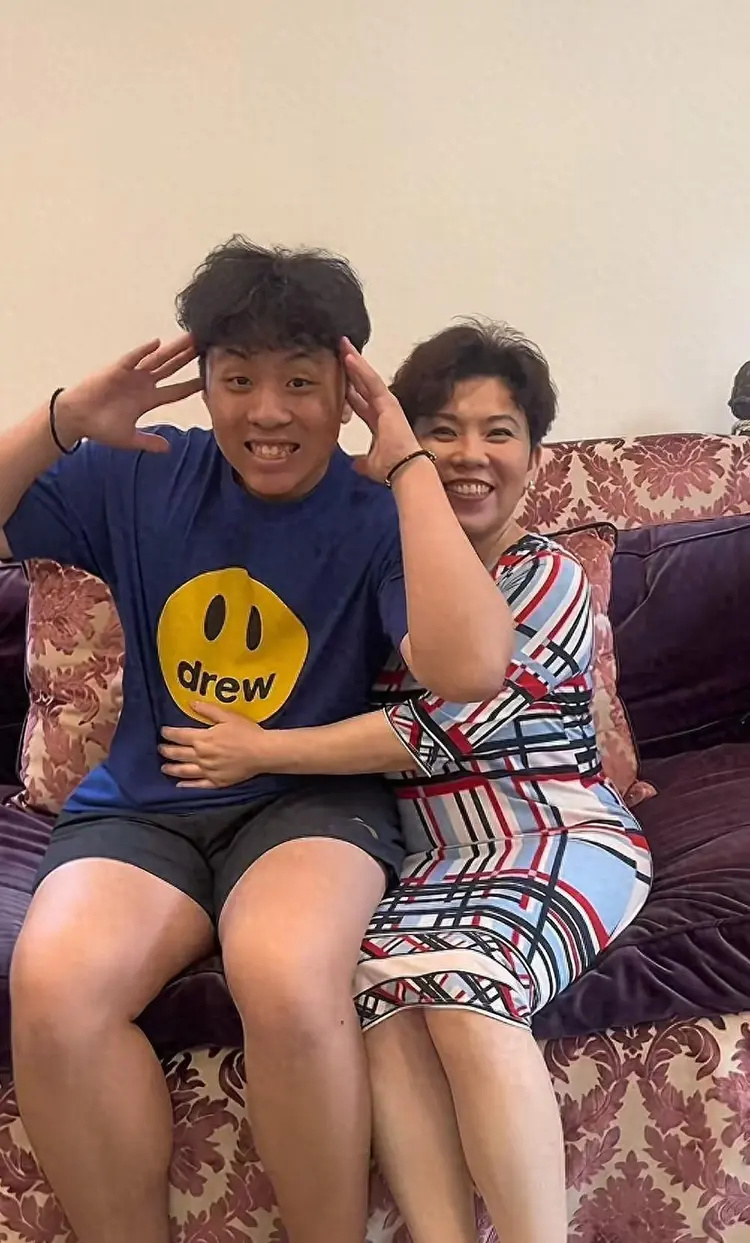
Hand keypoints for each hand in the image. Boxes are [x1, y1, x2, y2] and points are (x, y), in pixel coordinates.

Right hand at [54, 334, 201, 452]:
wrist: (76, 420)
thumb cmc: (100, 428)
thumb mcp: (130, 438)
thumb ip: (149, 442)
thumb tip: (167, 448)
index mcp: (147, 399)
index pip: (175, 391)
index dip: (192, 386)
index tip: (208, 380)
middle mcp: (142, 384)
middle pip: (170, 369)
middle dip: (187, 359)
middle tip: (205, 347)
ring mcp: (130, 375)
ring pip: (156, 359)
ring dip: (172, 350)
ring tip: (189, 339)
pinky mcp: (115, 370)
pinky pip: (131, 358)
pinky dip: (142, 351)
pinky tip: (156, 344)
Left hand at [159, 702, 273, 787]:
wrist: (262, 752)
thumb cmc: (246, 732)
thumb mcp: (228, 716)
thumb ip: (208, 710)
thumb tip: (191, 703)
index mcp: (203, 738)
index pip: (180, 735)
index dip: (169, 733)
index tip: (163, 731)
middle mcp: (201, 756)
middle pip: (179, 754)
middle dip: (167, 750)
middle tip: (160, 748)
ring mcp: (208, 771)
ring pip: (184, 771)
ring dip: (172, 768)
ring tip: (164, 767)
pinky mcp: (216, 782)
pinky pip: (198, 784)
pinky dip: (187, 785)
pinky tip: (179, 785)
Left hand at [341, 338, 420, 483]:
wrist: (405, 470)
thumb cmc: (392, 468)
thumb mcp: (369, 465)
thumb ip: (361, 462)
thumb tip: (354, 465)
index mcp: (377, 421)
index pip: (359, 400)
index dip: (348, 388)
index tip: (337, 377)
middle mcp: (383, 409)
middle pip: (362, 383)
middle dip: (350, 368)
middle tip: (339, 349)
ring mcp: (387, 403)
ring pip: (367, 377)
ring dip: (354, 360)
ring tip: (342, 343)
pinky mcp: (388, 402)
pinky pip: (371, 381)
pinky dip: (360, 369)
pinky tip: (349, 357)